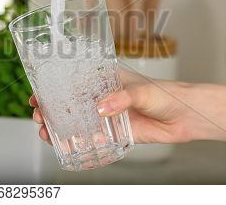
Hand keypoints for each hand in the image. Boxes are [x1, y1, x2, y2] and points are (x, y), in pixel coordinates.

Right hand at [29, 68, 195, 144]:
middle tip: (40, 115)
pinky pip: (94, 139)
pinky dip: (80, 142)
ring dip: (61, 127)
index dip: (55, 88)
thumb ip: (121, 99)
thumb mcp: (142, 91)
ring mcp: (109, 116)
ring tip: (46, 132)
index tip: (39, 94)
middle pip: (72, 103)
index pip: (75, 82)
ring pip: (79, 122)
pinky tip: (68, 145)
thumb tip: (101, 109)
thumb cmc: (166, 94)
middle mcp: (105, 98)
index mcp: (107, 80)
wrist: (185, 116)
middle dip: (52, 109)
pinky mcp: (117, 134)